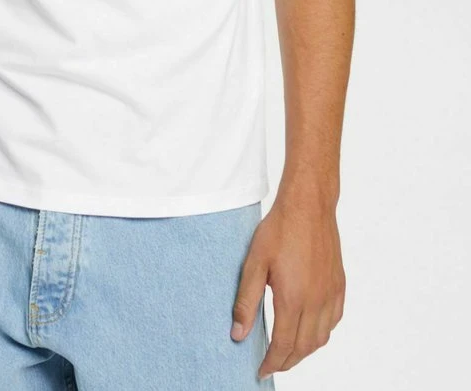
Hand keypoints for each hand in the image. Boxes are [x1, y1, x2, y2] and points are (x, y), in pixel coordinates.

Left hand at [230, 189, 345, 379]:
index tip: (261, 371)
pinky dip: (321, 333)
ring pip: (321, 338)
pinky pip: (334, 320)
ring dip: (304, 350)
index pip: (284, 345)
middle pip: (304, 347)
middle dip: (287, 361)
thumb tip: (238, 334)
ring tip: (287, 351)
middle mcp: (316, 301)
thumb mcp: (254, 263)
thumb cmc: (280, 229)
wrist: (308, 205)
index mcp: (293, 299)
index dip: (272, 363)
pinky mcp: (339, 285)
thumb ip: (246, 301)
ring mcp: (331, 294)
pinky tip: (310, 329)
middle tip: (272, 364)